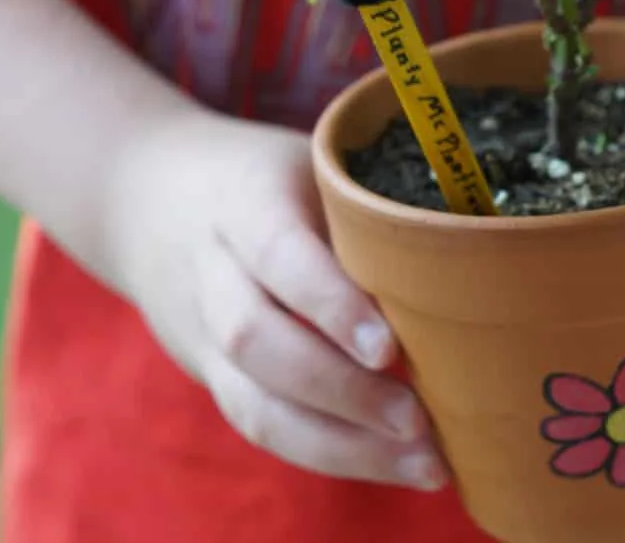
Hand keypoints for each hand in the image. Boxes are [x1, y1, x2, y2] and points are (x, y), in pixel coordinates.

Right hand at [102, 108, 446, 489]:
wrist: (146, 197)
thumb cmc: (265, 176)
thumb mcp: (309, 160)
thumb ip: (369, 200)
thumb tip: (478, 245)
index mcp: (242, 200)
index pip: (278, 254)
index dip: (327, 304)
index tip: (385, 346)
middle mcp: (211, 271)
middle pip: (256, 340)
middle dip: (341, 391)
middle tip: (420, 420)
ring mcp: (201, 333)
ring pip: (254, 402)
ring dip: (341, 446)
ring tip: (424, 464)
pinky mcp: (211, 378)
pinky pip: (261, 426)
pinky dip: (329, 453)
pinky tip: (394, 464)